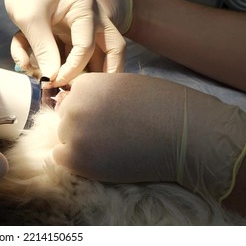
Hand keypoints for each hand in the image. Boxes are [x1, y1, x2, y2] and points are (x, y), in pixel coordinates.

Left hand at [0, 0, 125, 86]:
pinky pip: (69, 52)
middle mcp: (90, 17)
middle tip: (95, 95)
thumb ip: (42, 49)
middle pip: (111, 48)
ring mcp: (82, 25)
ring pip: (95, 54)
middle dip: (105, 73)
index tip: (53, 82)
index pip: (87, 46)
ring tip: (66, 89)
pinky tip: (24, 62)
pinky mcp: (69, 33)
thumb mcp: (30, 19)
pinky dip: (51, 60)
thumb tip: (52, 79)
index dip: (72, 69)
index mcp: (85, 9)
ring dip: (80, 71)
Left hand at [52, 73, 245, 200]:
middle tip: (112, 133)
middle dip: (84, 126)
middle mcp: (73, 105)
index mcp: (84, 84)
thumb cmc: (161, 106)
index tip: (110, 117)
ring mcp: (73, 132)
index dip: (90, 110)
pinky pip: (61, 158)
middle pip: (65, 119)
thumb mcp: (123, 85)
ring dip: (81, 144)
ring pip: (64, 138)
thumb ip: (94, 92)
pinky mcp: (77, 159)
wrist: (184, 134)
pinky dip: (76, 161)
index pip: (71, 99)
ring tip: (111, 146)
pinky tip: (99, 159)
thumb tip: (66, 101)